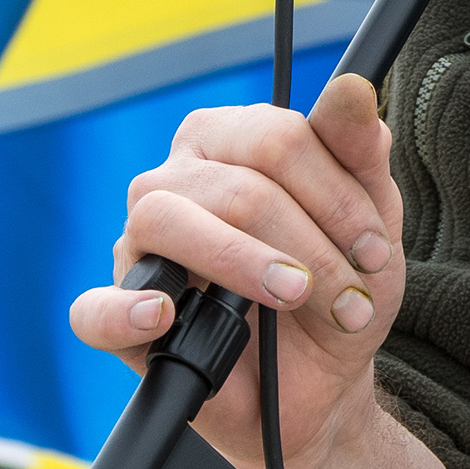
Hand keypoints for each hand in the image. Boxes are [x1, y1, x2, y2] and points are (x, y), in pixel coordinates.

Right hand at [68, 73, 404, 468]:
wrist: (323, 381)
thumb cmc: (338, 287)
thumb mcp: (371, 224)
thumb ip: (361, 154)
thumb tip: (353, 88)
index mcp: (229, 142)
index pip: (275, 138)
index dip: (334, 195)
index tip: (373, 248)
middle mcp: (174, 181)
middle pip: (236, 187)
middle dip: (309, 247)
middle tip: (350, 298)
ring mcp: (139, 248)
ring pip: (167, 223)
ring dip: (245, 265)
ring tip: (292, 299)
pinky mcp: (121, 316)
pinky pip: (96, 308)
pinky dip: (125, 310)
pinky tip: (165, 314)